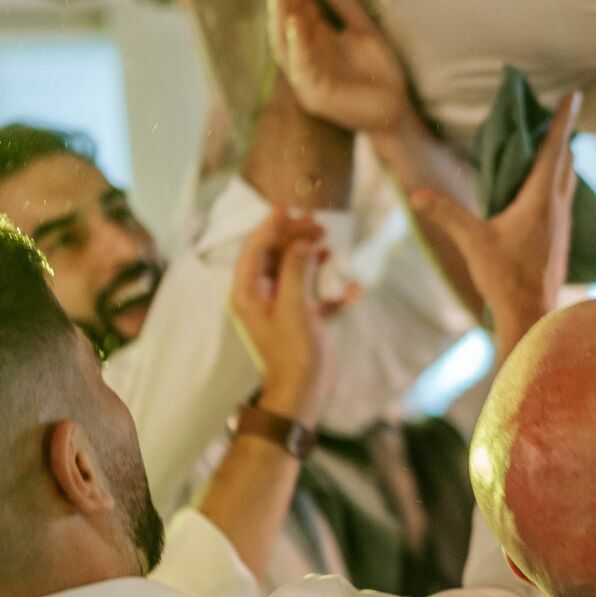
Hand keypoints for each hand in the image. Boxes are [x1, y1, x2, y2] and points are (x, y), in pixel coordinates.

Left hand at [230, 208, 332, 421]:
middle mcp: (260, 296)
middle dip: (295, 237)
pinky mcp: (298, 318)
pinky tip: (347, 287)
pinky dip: (325, 285)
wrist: (301, 392)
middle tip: (318, 223)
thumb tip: (303, 241)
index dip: (271, 225)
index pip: (255, 248)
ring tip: (328, 240)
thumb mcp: (293, 306)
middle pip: (274, 255)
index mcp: (248, 292)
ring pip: (291, 269)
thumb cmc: (293, 352)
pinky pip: (310, 292)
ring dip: (310, 255)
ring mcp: (278, 307)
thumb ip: (296, 269)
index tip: (287, 205)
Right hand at [269, 0, 413, 133]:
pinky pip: (302, 68)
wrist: (397, 110)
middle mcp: (304, 57)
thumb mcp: (365, 33)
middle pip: (287, 20)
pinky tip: (295, 24)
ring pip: (285, 43)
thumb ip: (348, 8)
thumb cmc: (379, 74)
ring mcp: (306, 77)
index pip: (299, 6)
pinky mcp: (314, 95)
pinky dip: (297, 46)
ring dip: (280, 14)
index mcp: (315, 41)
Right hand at [410, 92, 581, 356]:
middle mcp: (558, 208)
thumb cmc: (505, 278)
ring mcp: (564, 224)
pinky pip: (565, 198)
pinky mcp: (562, 239)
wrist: (533, 316)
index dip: (564, 119)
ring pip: (569, 180)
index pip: (555, 149)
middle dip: (563, 135)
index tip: (576, 94)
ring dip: (564, 159)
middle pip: (566, 161)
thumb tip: (417, 194)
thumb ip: (446, 215)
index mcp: (540, 200)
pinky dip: (560, 182)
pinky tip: (548, 191)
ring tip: (556, 145)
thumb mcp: (473, 243)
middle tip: (560, 113)